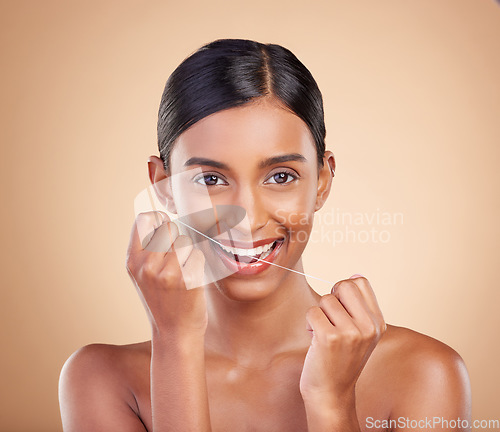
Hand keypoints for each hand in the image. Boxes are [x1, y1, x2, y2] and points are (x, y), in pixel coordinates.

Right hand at [125, 211, 207, 337]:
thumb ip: (147, 248)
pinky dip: (198, 264)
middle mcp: (147, 265)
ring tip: (182, 272)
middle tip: (175, 259)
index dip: (158, 218)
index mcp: (132, 260)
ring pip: (185, 240)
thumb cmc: (161, 300)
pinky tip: (191, 280)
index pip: (143, 219)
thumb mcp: (142, 274)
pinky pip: (198, 254)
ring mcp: (167, 272)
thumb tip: (160, 217)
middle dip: (175, 238)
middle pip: (169, 227)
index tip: (164, 226)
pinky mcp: (188, 279)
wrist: (174, 333)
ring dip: (188, 252)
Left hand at [299, 275, 385, 406]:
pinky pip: (312, 312)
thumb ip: (359, 305)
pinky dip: (309, 324)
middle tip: (331, 319)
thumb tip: (356, 274)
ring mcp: (351, 332)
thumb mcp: (360, 332)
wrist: (331, 392)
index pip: (361, 282)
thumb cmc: (340, 359)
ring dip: (319, 315)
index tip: (342, 310)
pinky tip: (316, 340)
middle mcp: (369, 327)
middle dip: (331, 298)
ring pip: (326, 299)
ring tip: (324, 334)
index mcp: (378, 322)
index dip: (344, 291)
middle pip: (344, 285)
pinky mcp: (330, 337)